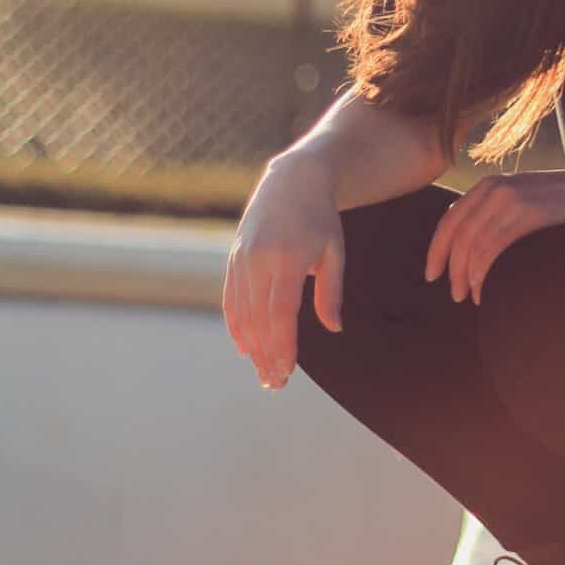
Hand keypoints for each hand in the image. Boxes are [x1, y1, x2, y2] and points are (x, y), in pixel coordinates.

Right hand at [223, 152, 344, 389]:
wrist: (291, 180)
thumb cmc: (320, 219)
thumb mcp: (334, 251)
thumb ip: (331, 292)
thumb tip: (334, 329)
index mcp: (287, 257)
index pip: (281, 312)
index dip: (282, 345)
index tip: (288, 371)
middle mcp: (259, 259)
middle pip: (258, 319)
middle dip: (266, 354)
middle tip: (276, 384)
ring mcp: (242, 258)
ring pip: (242, 313)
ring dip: (251, 346)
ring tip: (263, 372)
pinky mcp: (233, 258)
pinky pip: (230, 299)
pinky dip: (236, 326)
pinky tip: (245, 348)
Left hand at [424, 165, 564, 305]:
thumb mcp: (525, 202)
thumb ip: (497, 217)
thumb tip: (471, 253)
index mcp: (490, 185)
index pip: (451, 220)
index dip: (437, 250)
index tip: (432, 275)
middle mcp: (495, 188)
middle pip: (458, 234)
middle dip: (452, 269)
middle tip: (455, 295)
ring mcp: (513, 199)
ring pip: (474, 244)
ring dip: (468, 276)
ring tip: (472, 297)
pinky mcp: (530, 213)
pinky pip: (495, 247)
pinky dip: (485, 273)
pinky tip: (486, 290)